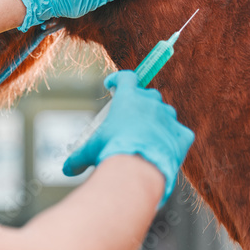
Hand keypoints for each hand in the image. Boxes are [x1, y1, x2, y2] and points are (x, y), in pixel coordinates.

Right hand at [63, 70, 194, 207]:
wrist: (138, 171)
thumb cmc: (111, 154)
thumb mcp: (89, 153)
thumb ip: (77, 158)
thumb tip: (67, 170)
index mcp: (128, 98)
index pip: (126, 77)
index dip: (119, 79)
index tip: (112, 85)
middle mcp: (151, 103)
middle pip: (149, 94)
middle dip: (141, 103)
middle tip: (132, 117)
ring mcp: (169, 118)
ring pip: (166, 113)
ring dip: (158, 120)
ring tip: (148, 137)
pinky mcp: (182, 135)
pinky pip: (181, 134)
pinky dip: (174, 139)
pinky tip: (165, 149)